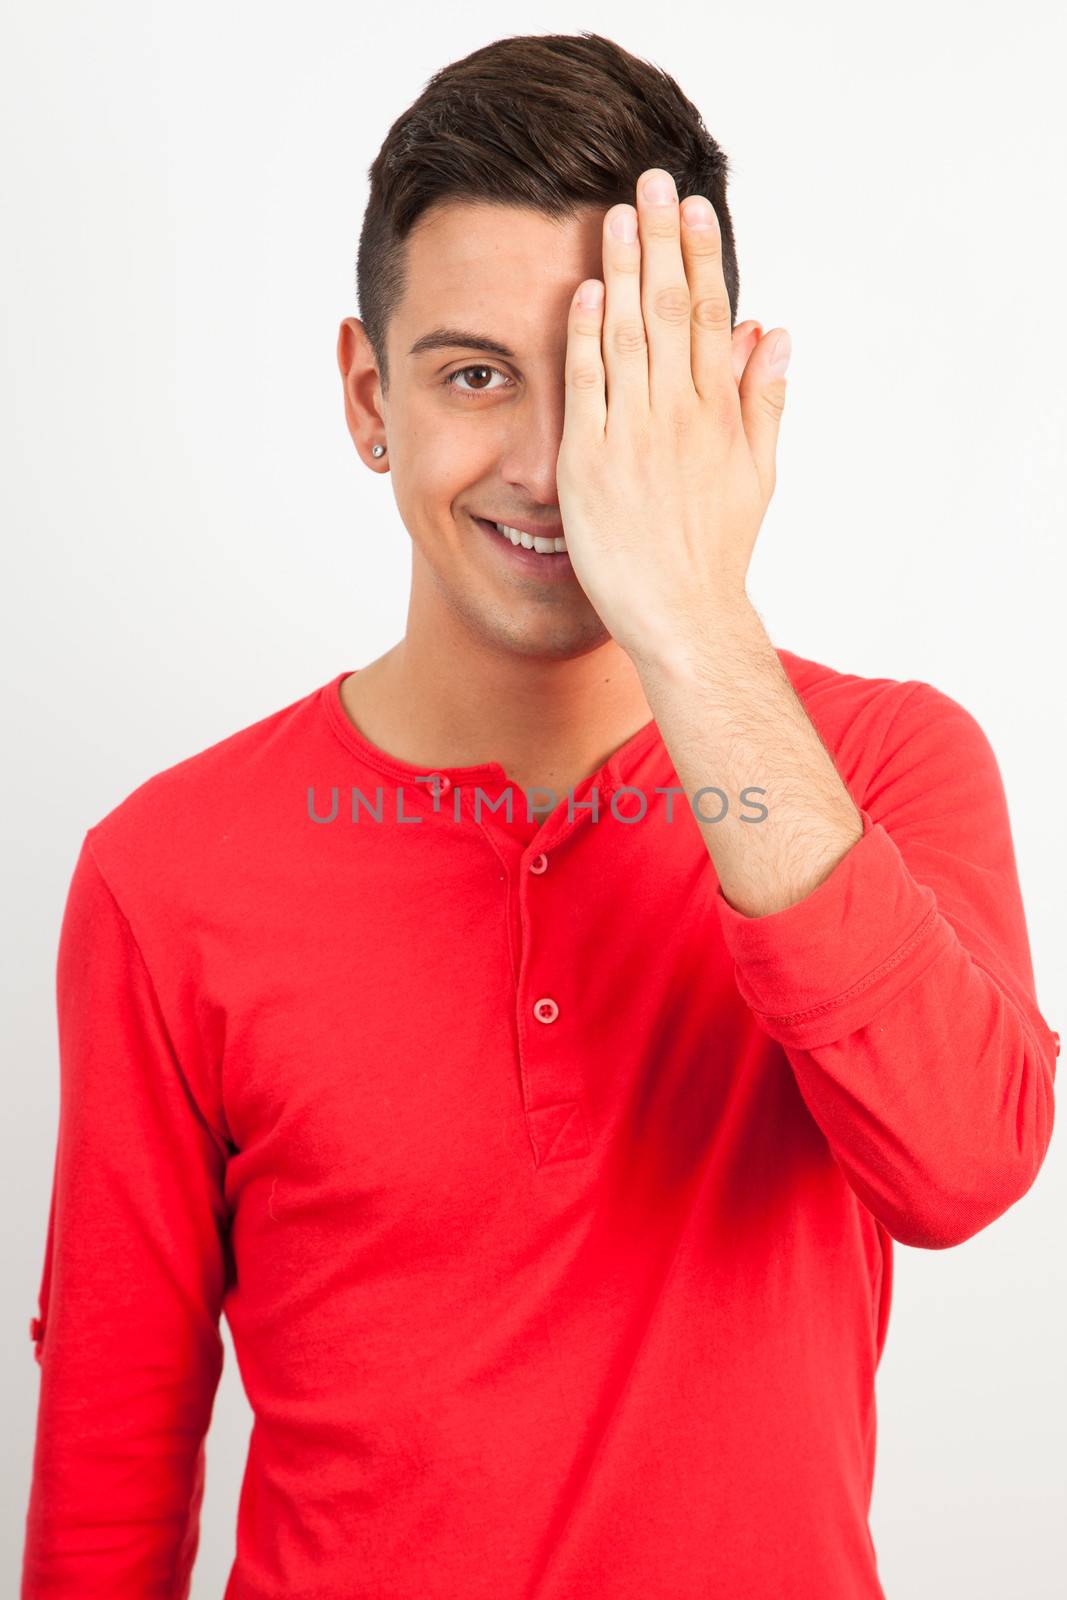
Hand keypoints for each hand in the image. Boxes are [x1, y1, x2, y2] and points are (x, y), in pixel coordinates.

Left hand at [556, 166, 789, 675]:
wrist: (683, 616)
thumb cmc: (716, 552)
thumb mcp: (757, 472)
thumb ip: (763, 398)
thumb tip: (773, 330)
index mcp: (720, 412)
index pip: (709, 316)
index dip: (700, 257)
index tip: (692, 207)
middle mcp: (680, 415)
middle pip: (670, 310)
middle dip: (660, 241)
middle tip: (650, 181)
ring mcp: (635, 436)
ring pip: (629, 336)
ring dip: (621, 270)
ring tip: (614, 215)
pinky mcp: (592, 461)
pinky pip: (588, 386)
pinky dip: (587, 337)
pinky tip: (584, 292)